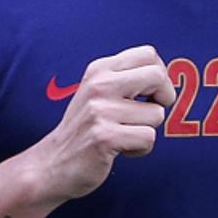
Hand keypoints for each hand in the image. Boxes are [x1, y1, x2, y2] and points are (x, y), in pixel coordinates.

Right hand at [29, 45, 175, 202]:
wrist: (52, 163)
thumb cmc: (85, 128)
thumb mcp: (99, 92)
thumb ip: (126, 78)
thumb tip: (165, 76)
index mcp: (100, 69)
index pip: (148, 54)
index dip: (160, 74)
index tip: (152, 93)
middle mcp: (99, 85)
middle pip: (158, 75)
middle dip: (165, 96)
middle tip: (150, 112)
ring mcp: (100, 110)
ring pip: (157, 114)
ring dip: (147, 129)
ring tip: (125, 134)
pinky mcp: (104, 137)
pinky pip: (148, 138)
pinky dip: (141, 149)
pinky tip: (121, 149)